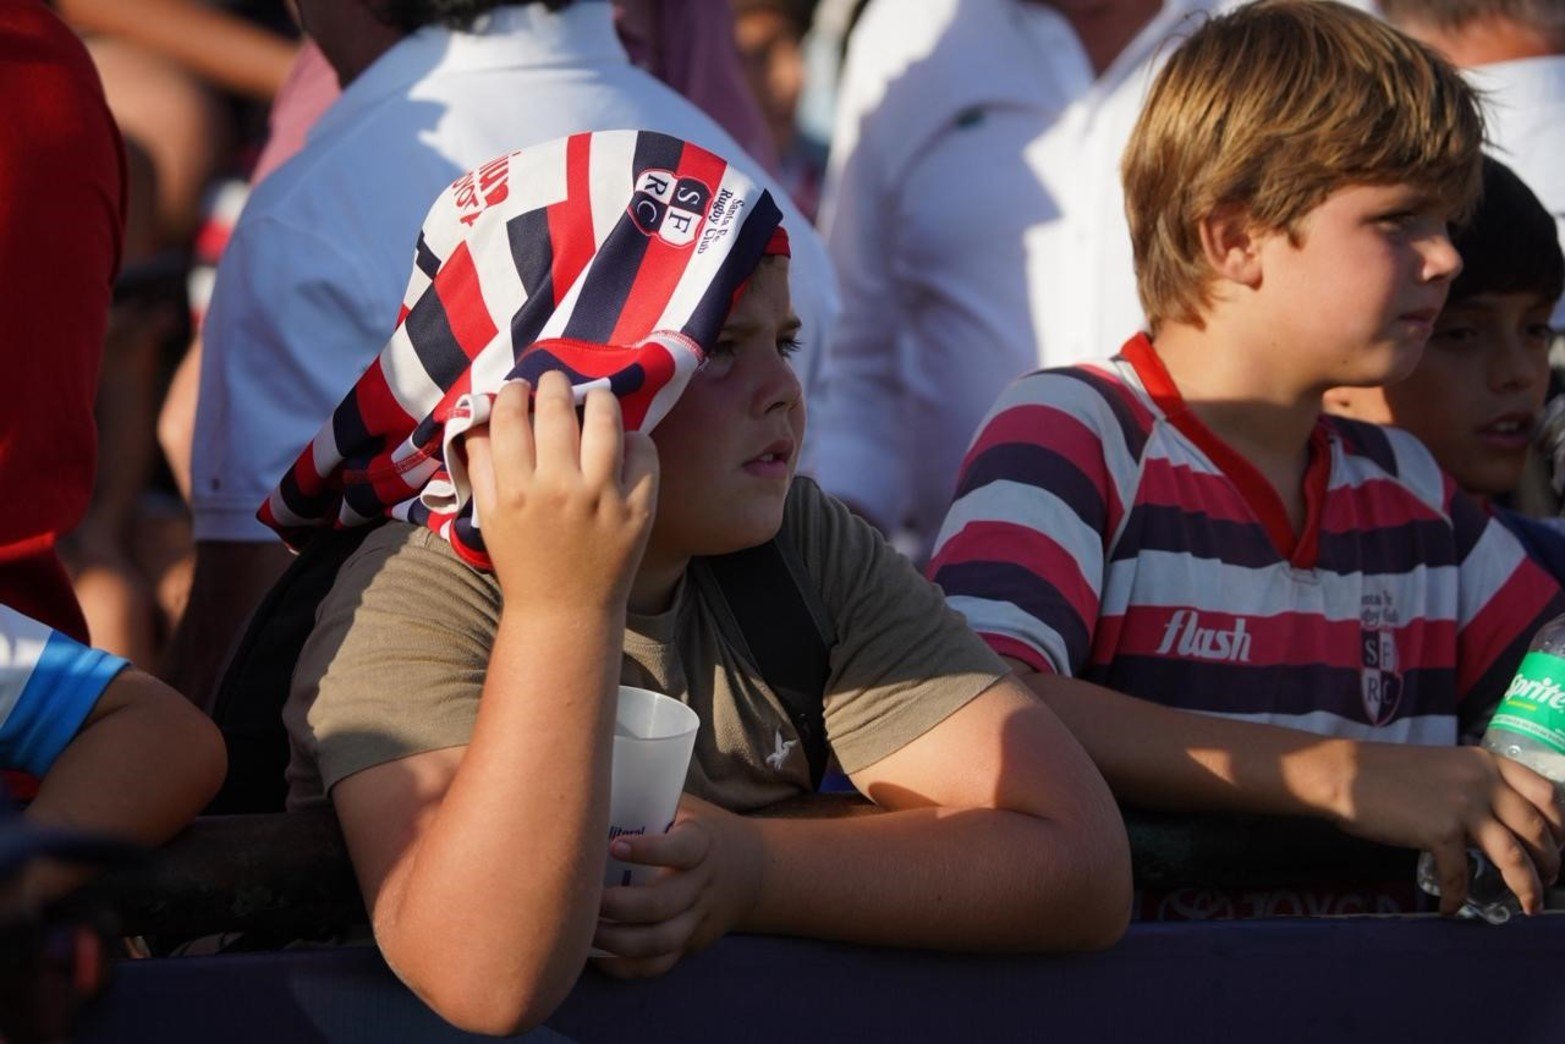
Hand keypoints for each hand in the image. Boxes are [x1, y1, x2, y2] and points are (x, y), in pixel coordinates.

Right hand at [464, 372, 658, 608]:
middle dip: (554, 384)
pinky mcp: (638, 507)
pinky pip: (643, 451)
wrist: (565, 612)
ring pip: (605, 419)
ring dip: (598, 398)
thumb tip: (480, 415)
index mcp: (516, 489)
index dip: (513, 393)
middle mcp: (559, 487)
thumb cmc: (523, 562)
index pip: (509, 416)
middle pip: (556, 408)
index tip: (518, 388)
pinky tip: (622, 441)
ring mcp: (603, 496)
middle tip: (556, 382)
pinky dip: (634, 438)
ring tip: (595, 398)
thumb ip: (481, 464)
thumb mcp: (491, 515)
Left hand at [591, 796, 762, 977]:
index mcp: (703, 844)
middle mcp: (703, 884)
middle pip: (664, 903)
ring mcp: (698, 918)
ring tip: (585, 931)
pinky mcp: (690, 943)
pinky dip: (627, 966)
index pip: (682, 849)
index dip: (650, 850)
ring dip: (619, 940)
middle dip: (620, 905)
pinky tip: (597, 955)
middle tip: (586, 897)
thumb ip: (648, 802)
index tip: (614, 846)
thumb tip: (590, 790)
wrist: (749, 869)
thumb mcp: (685, 808)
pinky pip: (660, 964)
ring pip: (661, 940)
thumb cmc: (699, 830)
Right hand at [1328, 741, 1564, 914]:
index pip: (1546, 793)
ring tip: (1529, 906)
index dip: (1561, 824)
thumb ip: (1475, 785)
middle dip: (1550, 862)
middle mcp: (1484, 782)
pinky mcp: (1440, 831)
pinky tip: (1453, 908)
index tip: (1559, 845)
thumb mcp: (1444, 766)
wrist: (1345, 773)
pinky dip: (1460, 896)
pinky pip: (1461, 874)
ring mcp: (1464, 807)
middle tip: (1548, 881)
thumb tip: (1496, 822)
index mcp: (1487, 762)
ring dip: (1528, 887)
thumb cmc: (1385, 771)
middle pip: (1538, 830)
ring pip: (1515, 856)